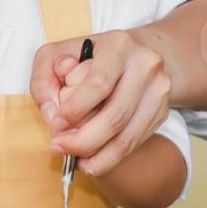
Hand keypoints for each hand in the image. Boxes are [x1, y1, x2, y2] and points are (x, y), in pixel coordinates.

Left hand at [29, 28, 171, 176]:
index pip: (99, 83)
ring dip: (97, 156)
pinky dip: (110, 157)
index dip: (76, 109)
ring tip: (75, 162)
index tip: (56, 124)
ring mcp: (158, 90)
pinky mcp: (162, 111)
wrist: (134, 54)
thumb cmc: (87, 57)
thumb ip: (44, 80)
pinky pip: (135, 142)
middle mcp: (145, 66)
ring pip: (127, 137)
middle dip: (83, 140)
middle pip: (116, 115)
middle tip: (59, 147)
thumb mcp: (56, 55)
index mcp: (119, 46)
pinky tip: (92, 160)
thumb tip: (52, 114)